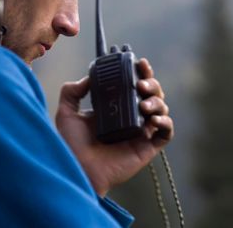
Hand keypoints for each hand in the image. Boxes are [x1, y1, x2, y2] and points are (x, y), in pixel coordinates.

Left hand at [55, 58, 172, 196]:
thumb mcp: (67, 114)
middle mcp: (132, 116)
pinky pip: (166, 132)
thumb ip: (71, 92)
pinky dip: (165, 122)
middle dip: (151, 83)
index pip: (135, 84)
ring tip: (143, 104)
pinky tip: (153, 119)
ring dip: (157, 101)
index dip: (141, 72)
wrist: (78, 170)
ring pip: (161, 109)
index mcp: (117, 106)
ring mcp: (142, 132)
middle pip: (153, 93)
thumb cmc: (72, 146)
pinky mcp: (148, 148)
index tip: (139, 62)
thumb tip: (89, 77)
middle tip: (140, 84)